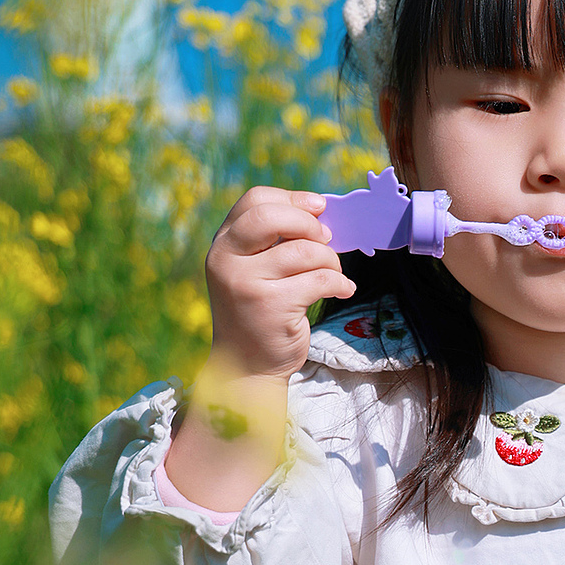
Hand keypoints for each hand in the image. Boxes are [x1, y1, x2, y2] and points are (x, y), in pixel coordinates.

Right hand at [204, 186, 352, 380]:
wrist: (247, 366)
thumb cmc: (259, 313)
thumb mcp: (254, 270)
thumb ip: (274, 241)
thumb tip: (319, 211)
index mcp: (222, 244)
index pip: (255, 200)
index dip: (292, 199)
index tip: (318, 208)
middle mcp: (227, 260)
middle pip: (273, 215)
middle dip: (310, 223)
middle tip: (326, 239)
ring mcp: (246, 283)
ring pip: (304, 250)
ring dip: (330, 259)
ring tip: (334, 273)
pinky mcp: (272, 306)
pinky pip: (321, 279)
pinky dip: (340, 282)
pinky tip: (342, 289)